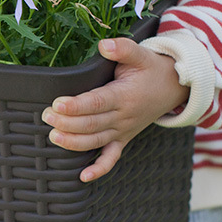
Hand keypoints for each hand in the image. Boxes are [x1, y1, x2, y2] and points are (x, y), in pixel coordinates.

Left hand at [41, 38, 188, 182]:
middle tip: (46, 116)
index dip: (76, 105)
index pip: (97, 103)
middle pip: (91, 124)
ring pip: (95, 142)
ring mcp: (122, 131)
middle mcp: (122, 117)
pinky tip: (82, 177)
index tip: (57, 104)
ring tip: (53, 136)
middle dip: (66, 123)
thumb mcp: (141, 54)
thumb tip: (104, 45)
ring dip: (73, 142)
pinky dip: (98, 169)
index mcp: (124, 96)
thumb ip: (123, 48)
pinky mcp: (123, 139)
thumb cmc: (152, 70)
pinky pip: (111, 158)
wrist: (174, 88)